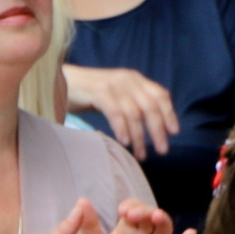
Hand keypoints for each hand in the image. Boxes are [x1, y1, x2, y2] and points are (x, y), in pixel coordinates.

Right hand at [62, 64, 178, 155]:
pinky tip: (125, 142)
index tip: (174, 132)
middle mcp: (128, 79)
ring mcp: (114, 84)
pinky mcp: (99, 91)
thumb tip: (147, 122)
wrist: (60, 80)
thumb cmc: (88, 93)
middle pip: (150, 106)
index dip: (169, 113)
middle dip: (158, 130)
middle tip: (162, 150)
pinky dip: (122, 129)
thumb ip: (130, 102)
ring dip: (139, 136)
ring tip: (141, 154)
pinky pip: (116, 113)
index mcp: (135, 79)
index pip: (160, 95)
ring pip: (134, 113)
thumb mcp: (115, 94)